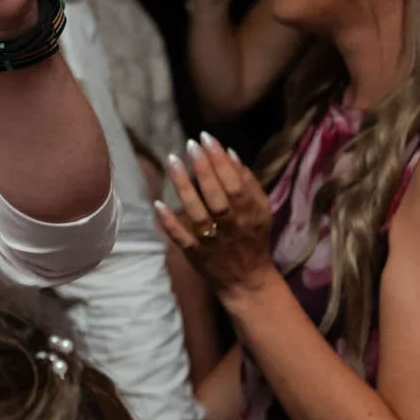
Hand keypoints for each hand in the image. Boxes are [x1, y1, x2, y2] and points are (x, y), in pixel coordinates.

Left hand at [154, 131, 277, 300]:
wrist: (248, 280)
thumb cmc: (253, 239)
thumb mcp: (261, 212)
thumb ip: (249, 184)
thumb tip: (232, 154)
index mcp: (250, 213)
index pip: (235, 183)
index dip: (221, 160)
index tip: (207, 138)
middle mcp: (232, 225)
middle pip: (217, 195)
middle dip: (204, 168)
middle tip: (190, 144)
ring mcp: (213, 240)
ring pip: (198, 212)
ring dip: (185, 187)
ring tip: (173, 161)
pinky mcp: (196, 254)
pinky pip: (181, 238)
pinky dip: (170, 222)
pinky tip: (158, 203)